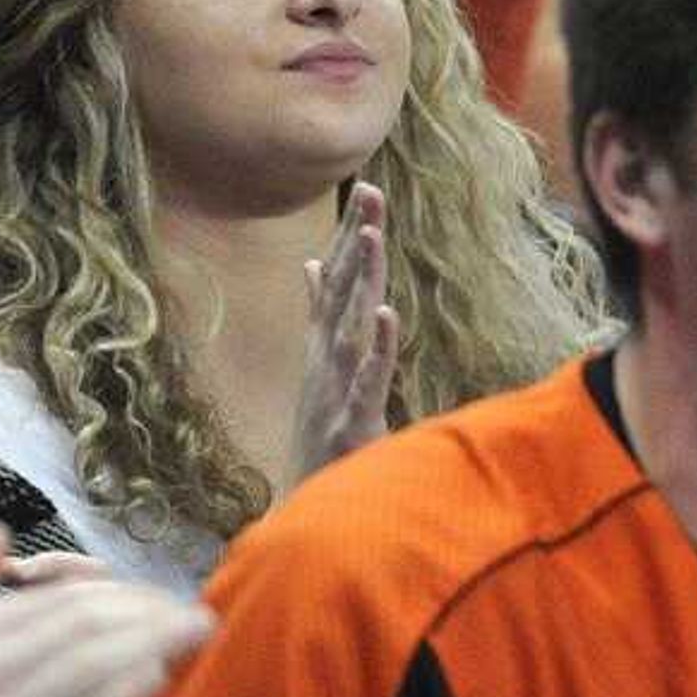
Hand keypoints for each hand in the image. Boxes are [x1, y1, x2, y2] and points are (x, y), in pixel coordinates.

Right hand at [0, 531, 210, 696]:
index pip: (63, 597)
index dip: (125, 592)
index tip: (162, 598)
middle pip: (87, 623)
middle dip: (152, 612)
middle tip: (194, 614)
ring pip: (95, 663)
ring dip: (157, 642)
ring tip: (195, 634)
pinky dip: (130, 690)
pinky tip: (159, 678)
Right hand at [289, 184, 396, 482]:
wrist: (308, 507)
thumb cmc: (321, 437)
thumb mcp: (320, 369)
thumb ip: (319, 316)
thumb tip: (310, 265)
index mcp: (323, 346)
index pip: (336, 281)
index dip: (350, 236)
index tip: (367, 189)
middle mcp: (324, 361)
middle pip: (341, 291)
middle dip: (356, 240)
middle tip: (370, 190)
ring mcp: (334, 389)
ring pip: (349, 325)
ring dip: (359, 280)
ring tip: (372, 236)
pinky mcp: (350, 421)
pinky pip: (367, 378)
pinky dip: (378, 346)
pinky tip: (388, 314)